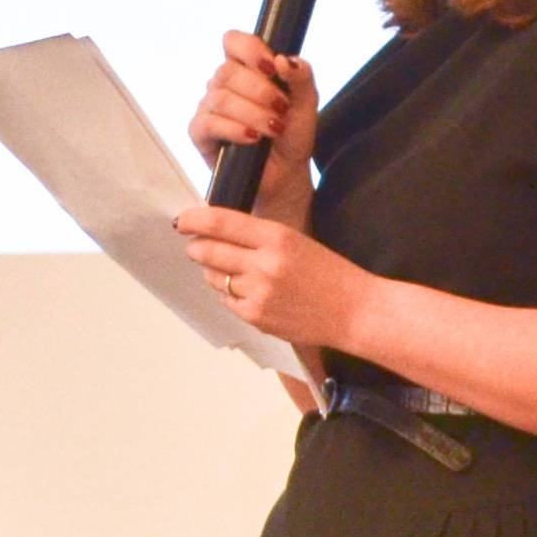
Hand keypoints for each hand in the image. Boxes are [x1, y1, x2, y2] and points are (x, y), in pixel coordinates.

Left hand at [172, 205, 369, 346]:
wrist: (354, 311)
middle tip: (194, 246)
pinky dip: (230, 294)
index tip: (182, 220)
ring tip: (231, 270)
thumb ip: (257, 236)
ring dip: (213, 271)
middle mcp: (264, 264)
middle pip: (208, 250)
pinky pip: (227, 301)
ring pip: (214, 277)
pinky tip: (248, 292)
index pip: (221, 223)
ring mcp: (258, 293)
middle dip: (196, 247)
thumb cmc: (328, 273)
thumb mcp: (295, 241)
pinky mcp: (256, 317)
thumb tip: (216, 232)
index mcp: (276, 237)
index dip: (194, 220)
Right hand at [187, 31, 319, 176]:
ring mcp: (209, 107)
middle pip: (229, 71)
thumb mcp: (306, 102)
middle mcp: (223, 84)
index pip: (233, 41)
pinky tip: (252, 138)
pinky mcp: (200, 133)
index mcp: (245, 69)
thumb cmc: (291, 134)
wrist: (285, 173)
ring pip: (221, 98)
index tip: (272, 68)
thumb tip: (282, 59)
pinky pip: (209, 122)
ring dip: (253, 113)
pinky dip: (234, 129)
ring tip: (274, 129)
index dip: (250, 49)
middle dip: (261, 91)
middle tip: (282, 110)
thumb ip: (301, 75)